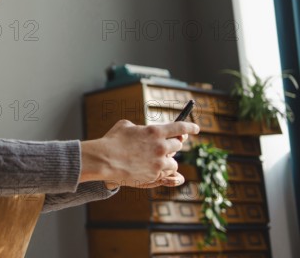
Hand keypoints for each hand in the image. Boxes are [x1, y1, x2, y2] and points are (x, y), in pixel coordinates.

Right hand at [80, 119, 199, 188]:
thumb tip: (145, 132)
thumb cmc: (112, 140)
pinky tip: (155, 171)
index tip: (196, 129)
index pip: (180, 128)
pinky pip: (166, 176)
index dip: (190, 128)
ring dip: (168, 162)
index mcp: (155, 131)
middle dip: (171, 146)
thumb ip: (141, 128)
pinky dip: (163, 173)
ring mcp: (159, 163)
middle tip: (163, 147)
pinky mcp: (155, 176)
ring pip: (174, 163)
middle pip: (177, 146)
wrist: (105, 160)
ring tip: (157, 161)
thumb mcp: (126, 126)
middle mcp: (161, 147)